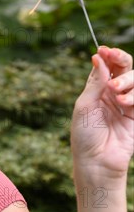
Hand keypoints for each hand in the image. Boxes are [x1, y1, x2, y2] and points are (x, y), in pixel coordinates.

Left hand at [70, 46, 133, 176]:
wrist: (96, 161)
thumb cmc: (84, 135)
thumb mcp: (84, 105)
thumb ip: (95, 81)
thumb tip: (98, 56)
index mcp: (96, 90)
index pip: (107, 66)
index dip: (108, 55)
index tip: (104, 49)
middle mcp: (112, 94)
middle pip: (124, 67)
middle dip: (121, 60)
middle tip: (114, 59)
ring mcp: (127, 104)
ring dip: (127, 80)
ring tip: (116, 92)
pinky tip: (124, 102)